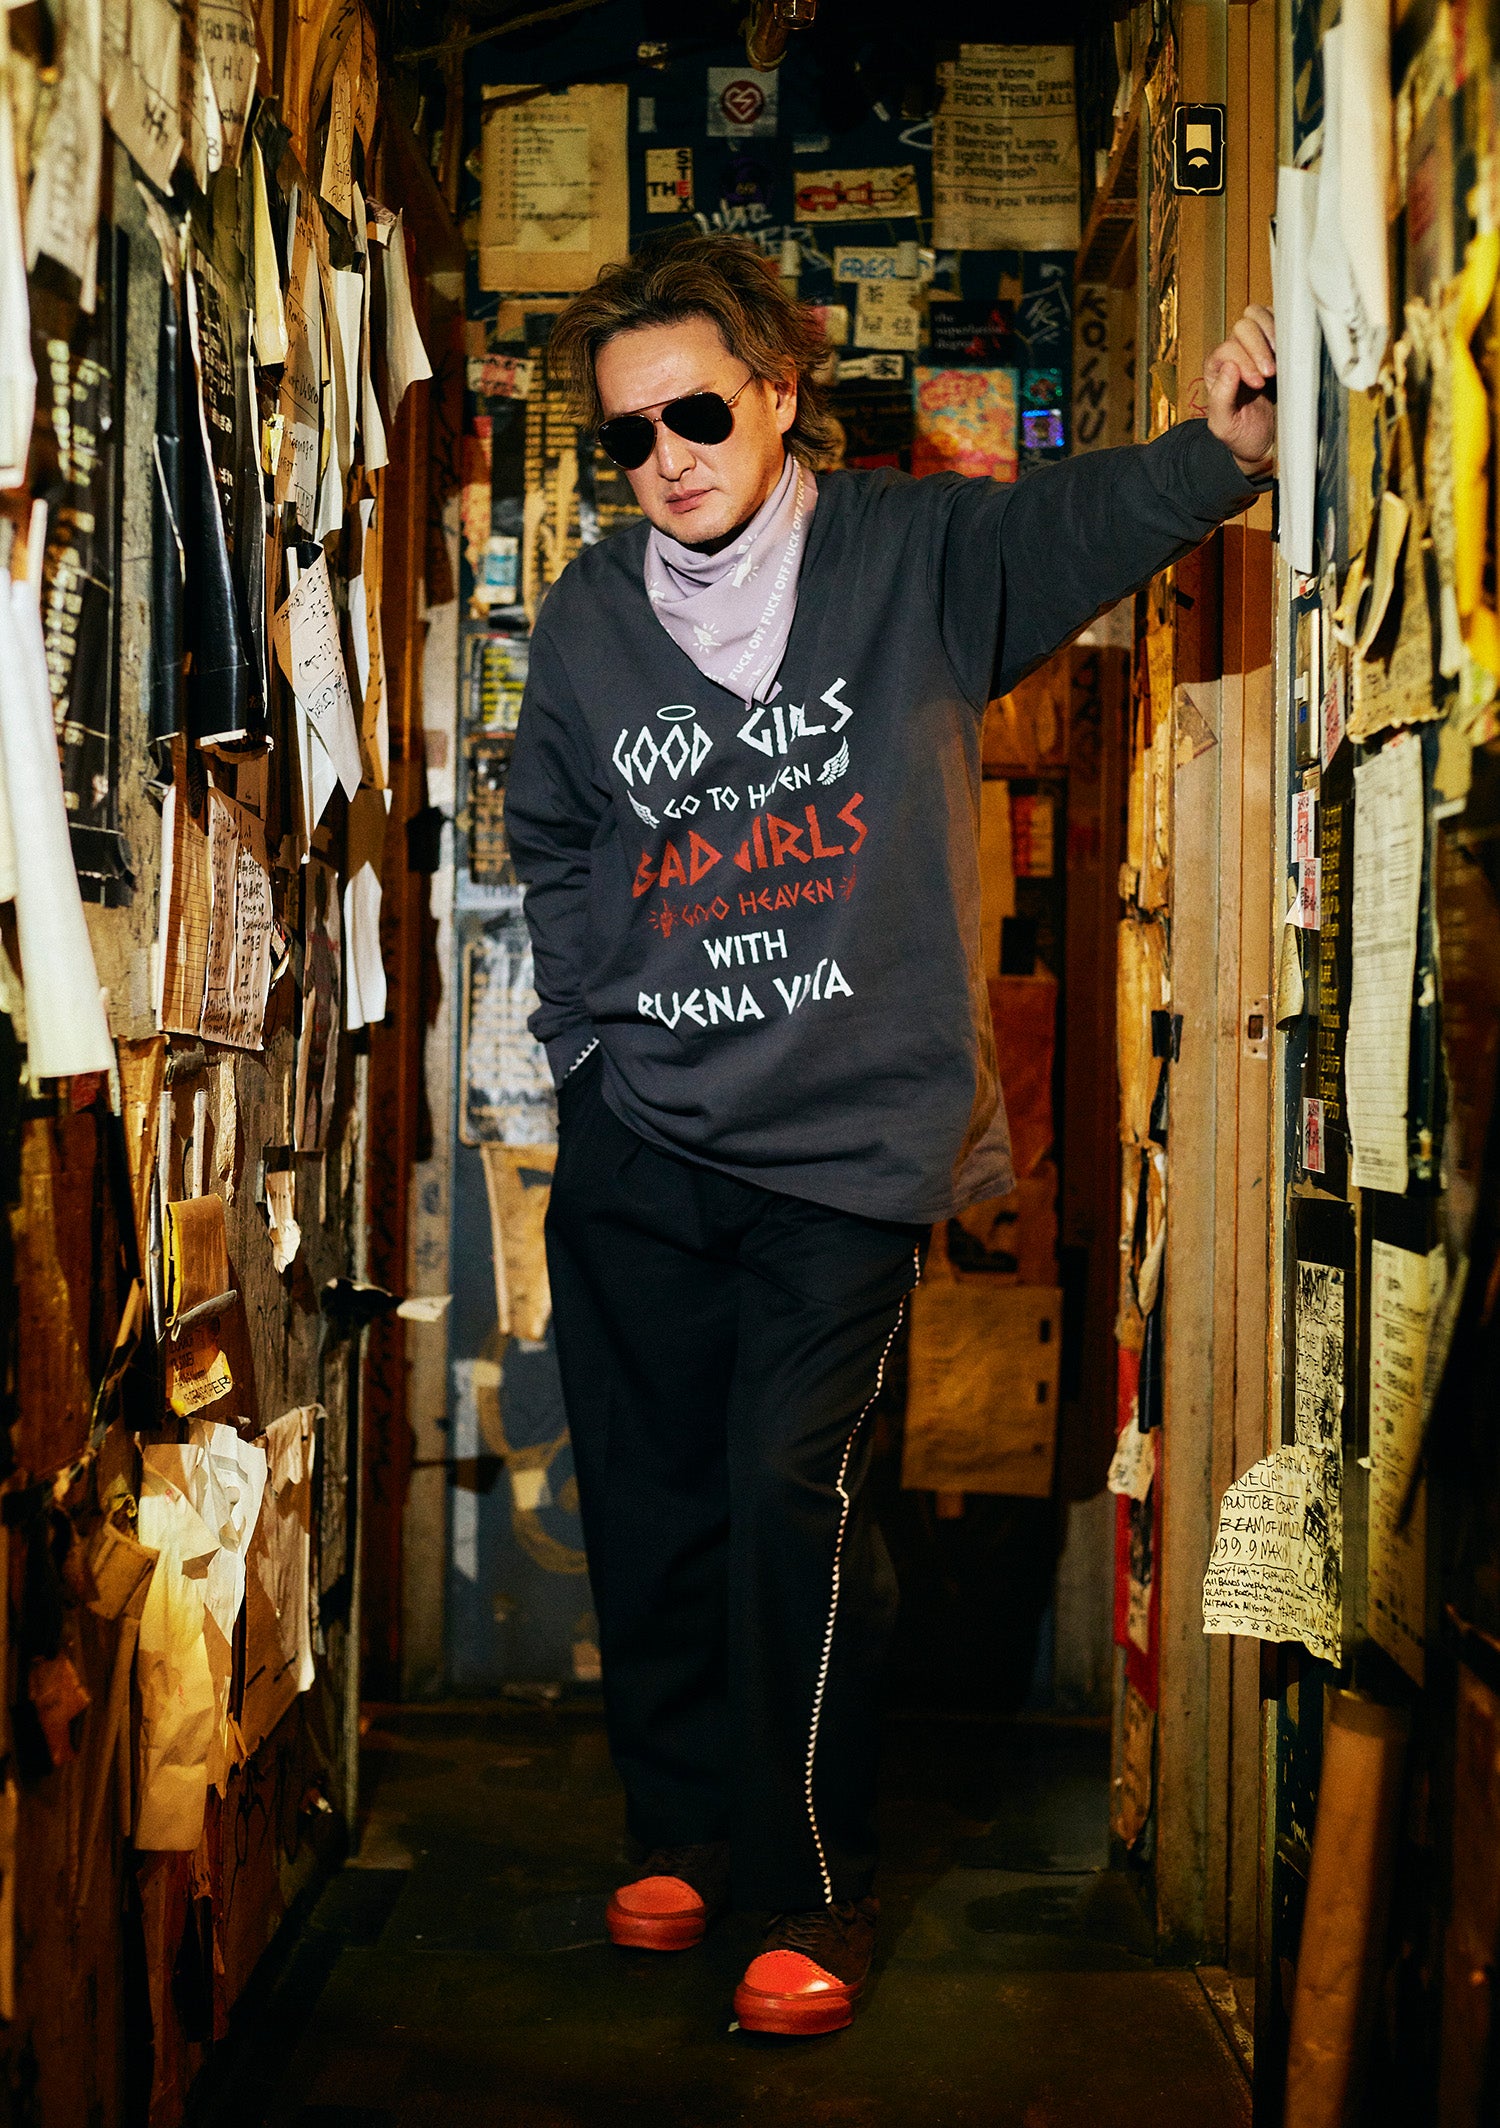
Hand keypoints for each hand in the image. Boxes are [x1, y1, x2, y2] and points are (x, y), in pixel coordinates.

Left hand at [1204, 304, 1275, 476]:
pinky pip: (1275, 320)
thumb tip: (1229, 367)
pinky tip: (1288, 348)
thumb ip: (1220, 399)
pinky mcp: (1275, 343)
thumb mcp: (1224, 425)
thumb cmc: (1242, 433)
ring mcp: (1254, 345)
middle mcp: (1233, 352)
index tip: (1259, 383)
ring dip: (1271, 332)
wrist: (1265, 442)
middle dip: (1259, 348)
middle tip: (1271, 373)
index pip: (1227, 349)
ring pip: (1256, 315)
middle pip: (1242, 327)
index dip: (1244, 362)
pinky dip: (1283, 327)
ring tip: (1280, 356)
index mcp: (1216, 370)